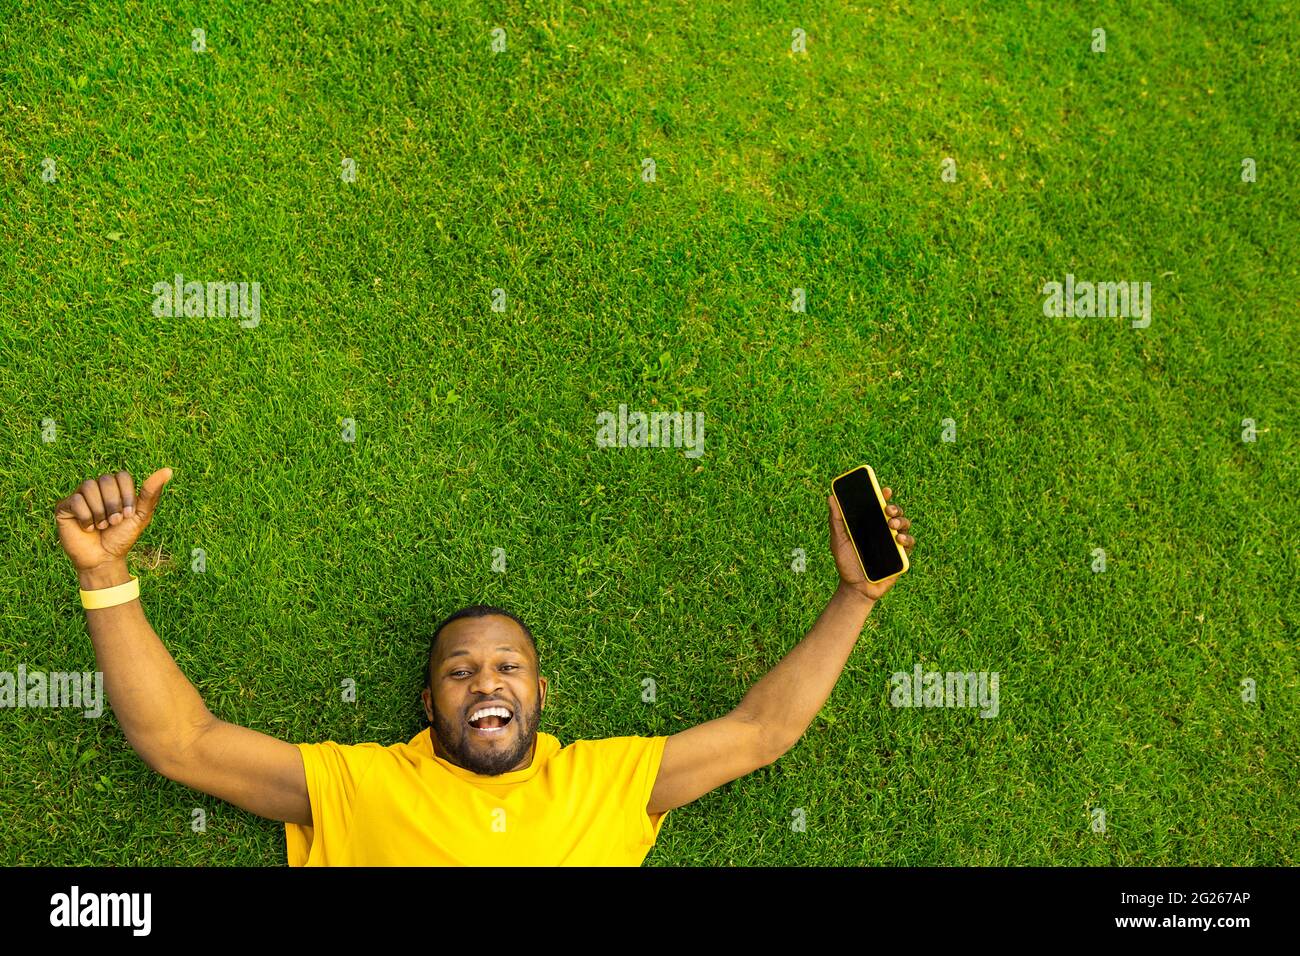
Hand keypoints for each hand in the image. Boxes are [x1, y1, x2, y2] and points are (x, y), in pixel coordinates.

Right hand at [54, 468, 173, 573]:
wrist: (104, 559)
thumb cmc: (122, 537)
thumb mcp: (141, 515)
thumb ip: (151, 492)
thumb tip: (168, 470)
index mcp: (115, 488)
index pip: (122, 476)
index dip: (128, 496)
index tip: (129, 515)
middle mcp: (97, 488)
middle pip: (106, 480)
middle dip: (114, 504)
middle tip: (114, 522)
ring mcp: (79, 496)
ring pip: (89, 487)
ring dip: (100, 511)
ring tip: (102, 526)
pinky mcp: (64, 507)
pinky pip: (75, 500)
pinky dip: (86, 518)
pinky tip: (87, 528)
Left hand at [827, 486, 913, 601]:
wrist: (855, 588)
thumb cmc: (846, 563)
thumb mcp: (838, 540)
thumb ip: (836, 520)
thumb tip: (831, 497)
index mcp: (869, 524)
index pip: (879, 506)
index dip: (883, 496)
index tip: (884, 490)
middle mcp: (883, 531)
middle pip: (895, 513)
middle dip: (894, 508)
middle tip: (887, 510)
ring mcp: (894, 543)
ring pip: (904, 525)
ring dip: (901, 521)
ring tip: (892, 525)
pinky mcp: (901, 556)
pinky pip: (910, 543)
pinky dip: (907, 538)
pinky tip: (899, 539)